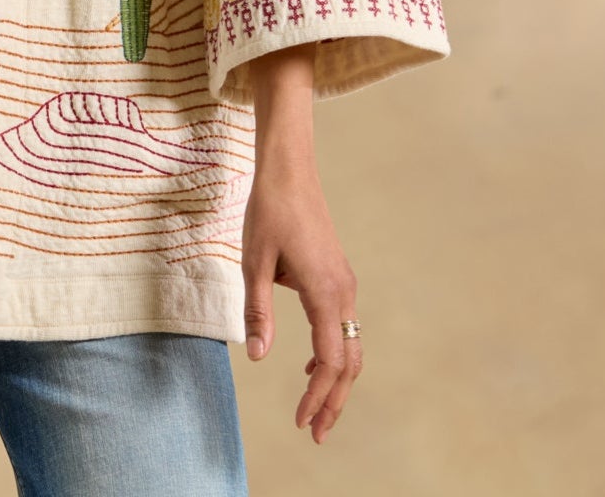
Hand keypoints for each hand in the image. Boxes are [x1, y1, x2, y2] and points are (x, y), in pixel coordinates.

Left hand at [241, 158, 362, 445]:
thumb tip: (259, 357)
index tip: (302, 421)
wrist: (289, 170)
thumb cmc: (268, 211)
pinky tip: (310, 365)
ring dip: (335, 380)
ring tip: (315, 411)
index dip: (318, 395)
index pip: (331, 360)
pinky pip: (344, 325)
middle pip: (350, 361)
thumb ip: (257, 310)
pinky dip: (334, 354)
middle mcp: (343, 291)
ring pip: (351, 345)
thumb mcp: (253, 261)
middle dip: (334, 400)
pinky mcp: (338, 276)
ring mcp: (344, 283)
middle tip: (314, 434)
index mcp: (323, 291)